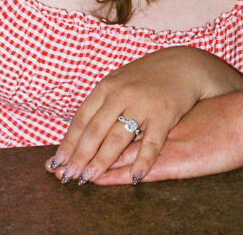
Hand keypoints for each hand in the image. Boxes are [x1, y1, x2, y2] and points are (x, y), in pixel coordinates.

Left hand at [45, 47, 242, 184]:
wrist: (186, 64)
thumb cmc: (149, 77)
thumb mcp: (121, 82)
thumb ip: (102, 104)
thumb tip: (75, 135)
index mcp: (108, 86)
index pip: (82, 119)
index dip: (68, 143)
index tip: (57, 163)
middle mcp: (122, 93)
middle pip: (95, 131)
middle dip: (79, 157)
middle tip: (68, 177)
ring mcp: (143, 103)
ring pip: (117, 138)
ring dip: (101, 161)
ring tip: (89, 178)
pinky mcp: (164, 113)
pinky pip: (151, 142)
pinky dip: (142, 161)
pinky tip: (134, 177)